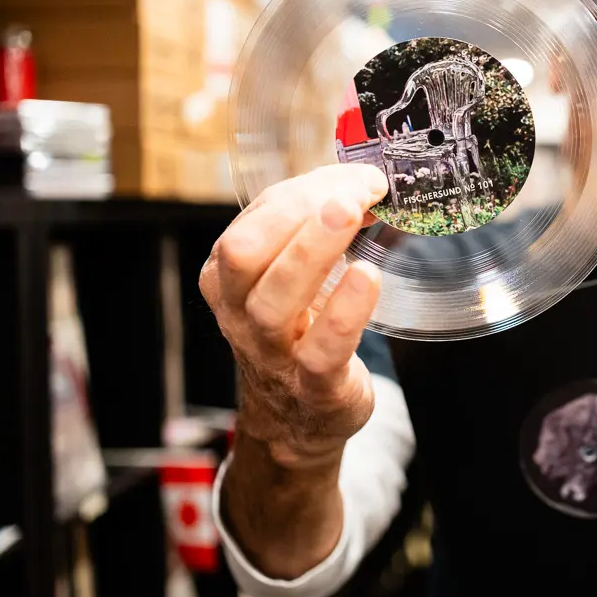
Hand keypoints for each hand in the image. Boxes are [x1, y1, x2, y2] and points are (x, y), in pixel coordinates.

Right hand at [199, 163, 388, 467]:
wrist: (300, 419)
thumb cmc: (300, 332)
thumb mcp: (292, 278)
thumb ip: (316, 231)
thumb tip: (365, 180)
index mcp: (228, 278)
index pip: (254, 221)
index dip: (304, 192)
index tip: (358, 177)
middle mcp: (240, 314)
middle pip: (244, 254)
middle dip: (297, 213)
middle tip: (354, 190)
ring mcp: (272, 354)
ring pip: (274, 301)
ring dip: (313, 251)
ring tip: (354, 214)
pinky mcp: (314, 387)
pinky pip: (321, 351)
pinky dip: (345, 312)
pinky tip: (369, 277)